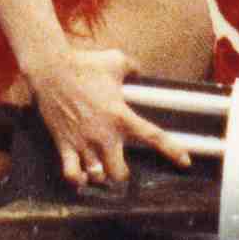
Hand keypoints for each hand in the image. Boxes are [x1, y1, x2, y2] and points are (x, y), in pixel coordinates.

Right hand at [26, 40, 193, 189]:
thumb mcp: (115, 60)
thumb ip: (133, 68)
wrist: (52, 69)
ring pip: (97, 176)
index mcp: (120, 115)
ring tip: (99, 168)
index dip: (172, 150)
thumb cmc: (85, 64)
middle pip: (120, 173)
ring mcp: (83, 142)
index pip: (153, 136)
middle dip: (122, 173)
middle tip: (120, 166)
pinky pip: (71, 174)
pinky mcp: (64, 144)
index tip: (186, 162)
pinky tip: (82, 176)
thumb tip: (140, 72)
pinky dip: (77, 179)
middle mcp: (104, 134)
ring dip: (100, 175)